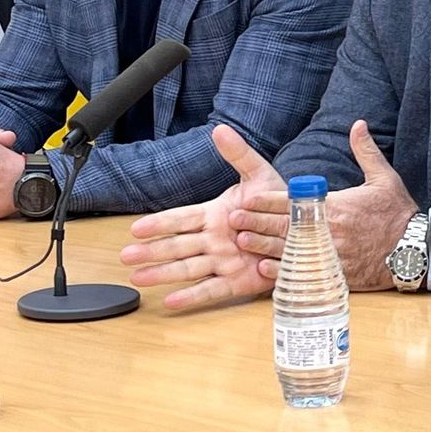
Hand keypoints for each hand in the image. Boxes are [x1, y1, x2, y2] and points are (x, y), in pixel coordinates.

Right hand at [120, 124, 285, 308]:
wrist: (305, 227)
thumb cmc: (278, 203)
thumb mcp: (259, 174)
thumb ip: (238, 155)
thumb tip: (220, 130)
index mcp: (215, 215)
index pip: (181, 219)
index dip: (159, 224)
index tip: (136, 228)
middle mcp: (215, 240)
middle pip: (177, 246)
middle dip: (151, 251)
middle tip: (125, 256)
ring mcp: (224, 261)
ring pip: (188, 268)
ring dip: (163, 273)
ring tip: (138, 279)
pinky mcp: (238, 281)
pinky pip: (212, 290)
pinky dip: (192, 296)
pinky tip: (171, 301)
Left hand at [231, 121, 417, 292]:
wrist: (414, 249)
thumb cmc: (398, 213)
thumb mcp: (384, 178)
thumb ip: (366, 151)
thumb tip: (358, 124)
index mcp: (337, 206)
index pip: (294, 201)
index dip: (268, 201)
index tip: (248, 198)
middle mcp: (330, 231)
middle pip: (284, 226)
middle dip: (257, 222)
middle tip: (233, 219)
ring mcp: (331, 255)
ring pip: (288, 250)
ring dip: (262, 246)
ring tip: (240, 241)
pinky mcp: (335, 274)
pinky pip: (303, 274)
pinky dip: (281, 272)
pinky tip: (263, 269)